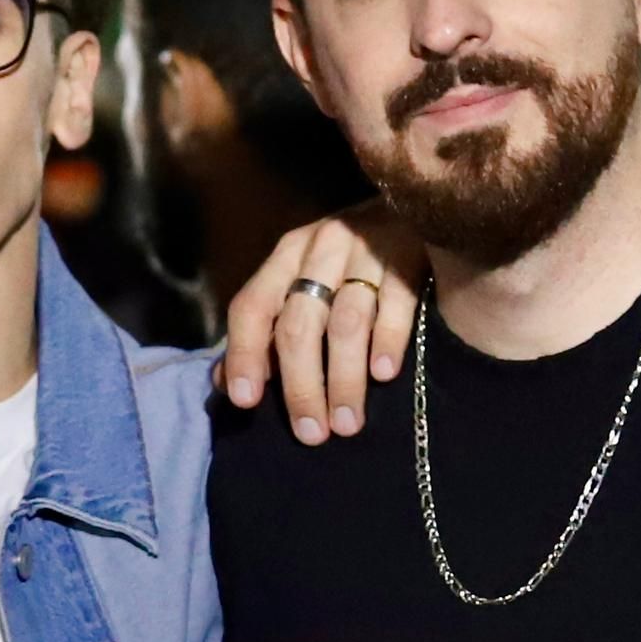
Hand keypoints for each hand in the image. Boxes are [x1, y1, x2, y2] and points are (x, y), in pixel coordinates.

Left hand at [212, 211, 417, 440]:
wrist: (416, 208)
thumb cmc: (348, 262)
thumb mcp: (300, 283)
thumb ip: (263, 331)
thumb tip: (224, 383)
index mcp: (287, 255)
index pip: (252, 306)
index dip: (244, 354)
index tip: (246, 402)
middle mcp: (322, 247)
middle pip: (299, 323)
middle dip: (302, 385)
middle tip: (311, 433)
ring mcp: (367, 249)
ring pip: (346, 322)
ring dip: (345, 379)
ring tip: (347, 423)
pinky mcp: (410, 253)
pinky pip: (395, 304)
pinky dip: (387, 340)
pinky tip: (384, 375)